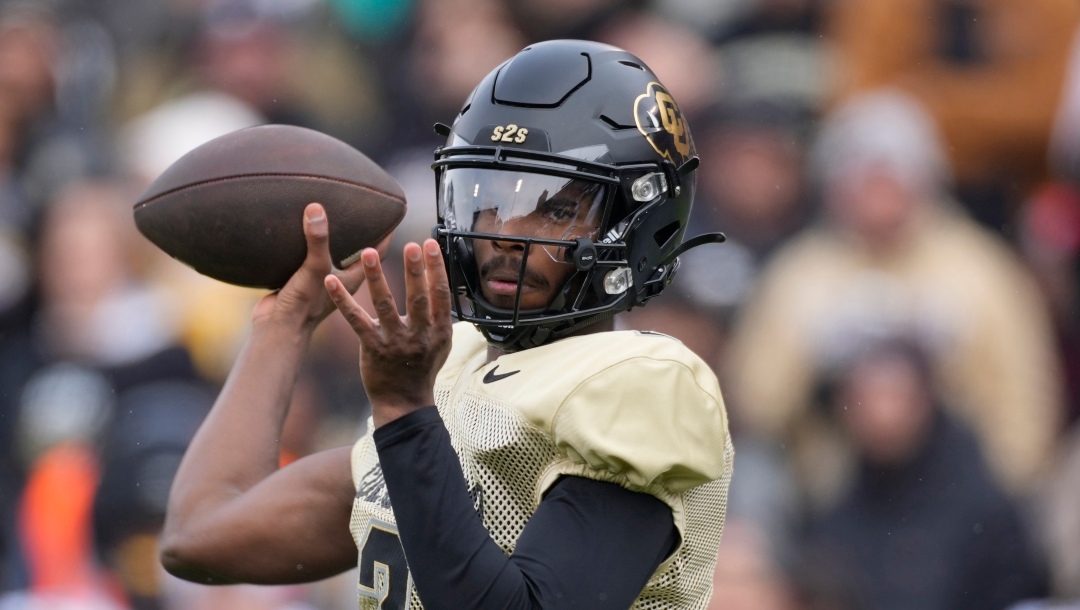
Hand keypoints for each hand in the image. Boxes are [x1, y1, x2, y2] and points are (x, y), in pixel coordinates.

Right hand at [252, 203, 376, 329]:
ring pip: (331, 253)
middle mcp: (340, 279)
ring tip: (330, 211)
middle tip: (361, 205)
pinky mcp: (302, 280)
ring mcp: (321, 281)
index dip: (385, 231)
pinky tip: (299, 228)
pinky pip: (308, 257)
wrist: (277, 329)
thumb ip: (318, 241)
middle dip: (359, 230)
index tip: (391, 212)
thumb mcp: (315, 268)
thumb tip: (317, 208)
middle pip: (355, 250)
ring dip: (332, 237)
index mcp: (353, 277)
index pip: (376, 251)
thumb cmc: (304, 305)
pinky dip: (307, 244)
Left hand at [325, 239, 452, 426]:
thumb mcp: (442, 344)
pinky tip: (331, 281)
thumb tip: (441, 284)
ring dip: (376, 277)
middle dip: (415, 270)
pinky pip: (356, 320)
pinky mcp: (372, 347)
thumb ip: (441, 316)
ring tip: (368, 253)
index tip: (430, 245)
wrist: (404, 402)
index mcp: (439, 330)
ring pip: (385, 305)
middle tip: (411, 245)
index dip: (436, 269)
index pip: (440, 294)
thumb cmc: (422, 368)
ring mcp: (394, 341)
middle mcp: (419, 334)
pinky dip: (342, 300)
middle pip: (417, 297)